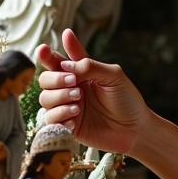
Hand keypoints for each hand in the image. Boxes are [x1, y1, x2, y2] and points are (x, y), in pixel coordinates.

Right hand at [36, 29, 149, 154]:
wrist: (135, 128)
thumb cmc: (127, 100)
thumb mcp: (114, 77)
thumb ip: (90, 66)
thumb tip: (66, 65)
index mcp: (80, 74)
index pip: (57, 62)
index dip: (47, 55)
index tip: (43, 49)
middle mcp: (70, 89)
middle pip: (45, 80)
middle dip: (55, 79)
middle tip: (74, 82)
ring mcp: (67, 107)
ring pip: (45, 99)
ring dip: (59, 97)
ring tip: (79, 101)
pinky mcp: (67, 126)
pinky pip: (50, 120)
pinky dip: (59, 115)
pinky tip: (75, 117)